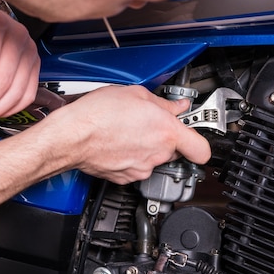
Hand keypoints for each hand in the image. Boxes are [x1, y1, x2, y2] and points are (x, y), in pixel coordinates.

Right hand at [47, 85, 210, 183]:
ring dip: (146, 146)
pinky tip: (118, 142)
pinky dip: (131, 156)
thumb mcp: (136, 94)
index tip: (195, 134)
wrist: (71, 136)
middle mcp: (158, 154)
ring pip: (154, 158)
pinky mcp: (125, 178)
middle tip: (150, 124)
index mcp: (167, 132)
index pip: (202, 150)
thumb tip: (177, 106)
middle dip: (166, 138)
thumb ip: (163, 103)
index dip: (201, 142)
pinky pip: (136, 166)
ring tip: (128, 131)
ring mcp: (142, 168)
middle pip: (175, 151)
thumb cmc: (98, 114)